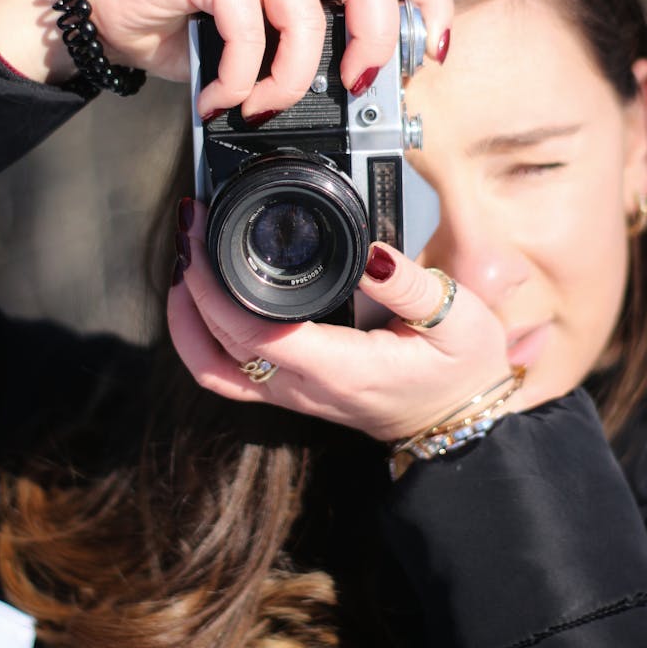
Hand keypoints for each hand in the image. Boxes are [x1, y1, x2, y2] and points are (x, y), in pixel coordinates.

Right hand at [0, 0, 452, 108]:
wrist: (113, 14)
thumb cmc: (195, 31)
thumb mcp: (268, 45)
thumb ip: (313, 52)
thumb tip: (365, 98)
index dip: (430, 4)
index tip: (432, 57)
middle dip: (374, 44)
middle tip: (353, 90)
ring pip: (306, 17)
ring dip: (287, 84)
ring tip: (257, 110)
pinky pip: (250, 33)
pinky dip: (239, 83)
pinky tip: (219, 101)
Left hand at [167, 203, 514, 443]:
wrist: (461, 420)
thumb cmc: (460, 370)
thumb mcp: (458, 320)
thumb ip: (411, 285)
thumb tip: (370, 251)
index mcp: (341, 370)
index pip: (253, 334)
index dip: (212, 285)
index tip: (203, 230)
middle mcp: (305, 389)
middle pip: (216, 349)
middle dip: (189, 286)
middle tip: (190, 227)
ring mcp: (293, 395)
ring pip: (210, 370)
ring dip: (185, 319)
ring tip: (185, 262)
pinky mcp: (290, 392)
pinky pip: (225, 373)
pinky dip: (200, 336)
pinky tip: (204, 298)